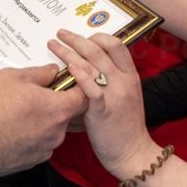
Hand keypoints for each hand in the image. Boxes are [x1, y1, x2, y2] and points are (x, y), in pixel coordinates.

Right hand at [0, 65, 84, 176]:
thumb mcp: (14, 77)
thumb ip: (39, 74)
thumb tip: (51, 72)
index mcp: (58, 109)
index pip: (84, 97)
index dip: (76, 87)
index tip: (65, 81)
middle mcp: (56, 133)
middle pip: (65, 115)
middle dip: (52, 104)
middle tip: (31, 94)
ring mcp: (43, 150)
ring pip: (49, 131)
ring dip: (38, 122)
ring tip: (15, 112)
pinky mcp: (29, 163)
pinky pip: (35, 146)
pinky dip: (27, 137)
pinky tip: (9, 128)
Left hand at [48, 31, 158, 181]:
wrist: (133, 153)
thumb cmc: (126, 126)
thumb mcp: (126, 97)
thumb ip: (112, 81)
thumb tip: (88, 66)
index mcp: (130, 76)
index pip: (116, 45)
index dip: (97, 36)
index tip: (81, 36)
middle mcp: (124, 82)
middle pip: (99, 50)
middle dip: (77, 39)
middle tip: (61, 34)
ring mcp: (114, 95)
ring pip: (92, 64)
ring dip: (69, 52)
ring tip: (53, 46)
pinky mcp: (103, 111)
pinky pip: (92, 89)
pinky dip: (80, 75)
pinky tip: (68, 69)